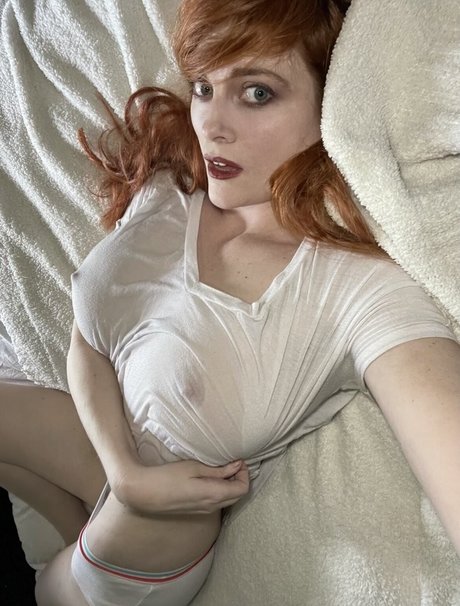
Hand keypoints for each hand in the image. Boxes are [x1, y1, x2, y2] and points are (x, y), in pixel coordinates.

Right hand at [115, 459, 249, 514]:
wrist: (144, 493)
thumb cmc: (168, 477)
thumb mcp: (194, 467)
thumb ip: (218, 470)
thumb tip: (237, 466)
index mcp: (213, 495)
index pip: (243, 489)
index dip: (245, 474)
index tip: (238, 460)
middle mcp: (212, 507)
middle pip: (238, 496)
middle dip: (240, 479)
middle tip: (232, 462)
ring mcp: (204, 511)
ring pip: (227, 500)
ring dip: (230, 484)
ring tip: (221, 468)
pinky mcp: (196, 511)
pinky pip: (216, 502)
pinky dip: (220, 490)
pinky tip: (210, 478)